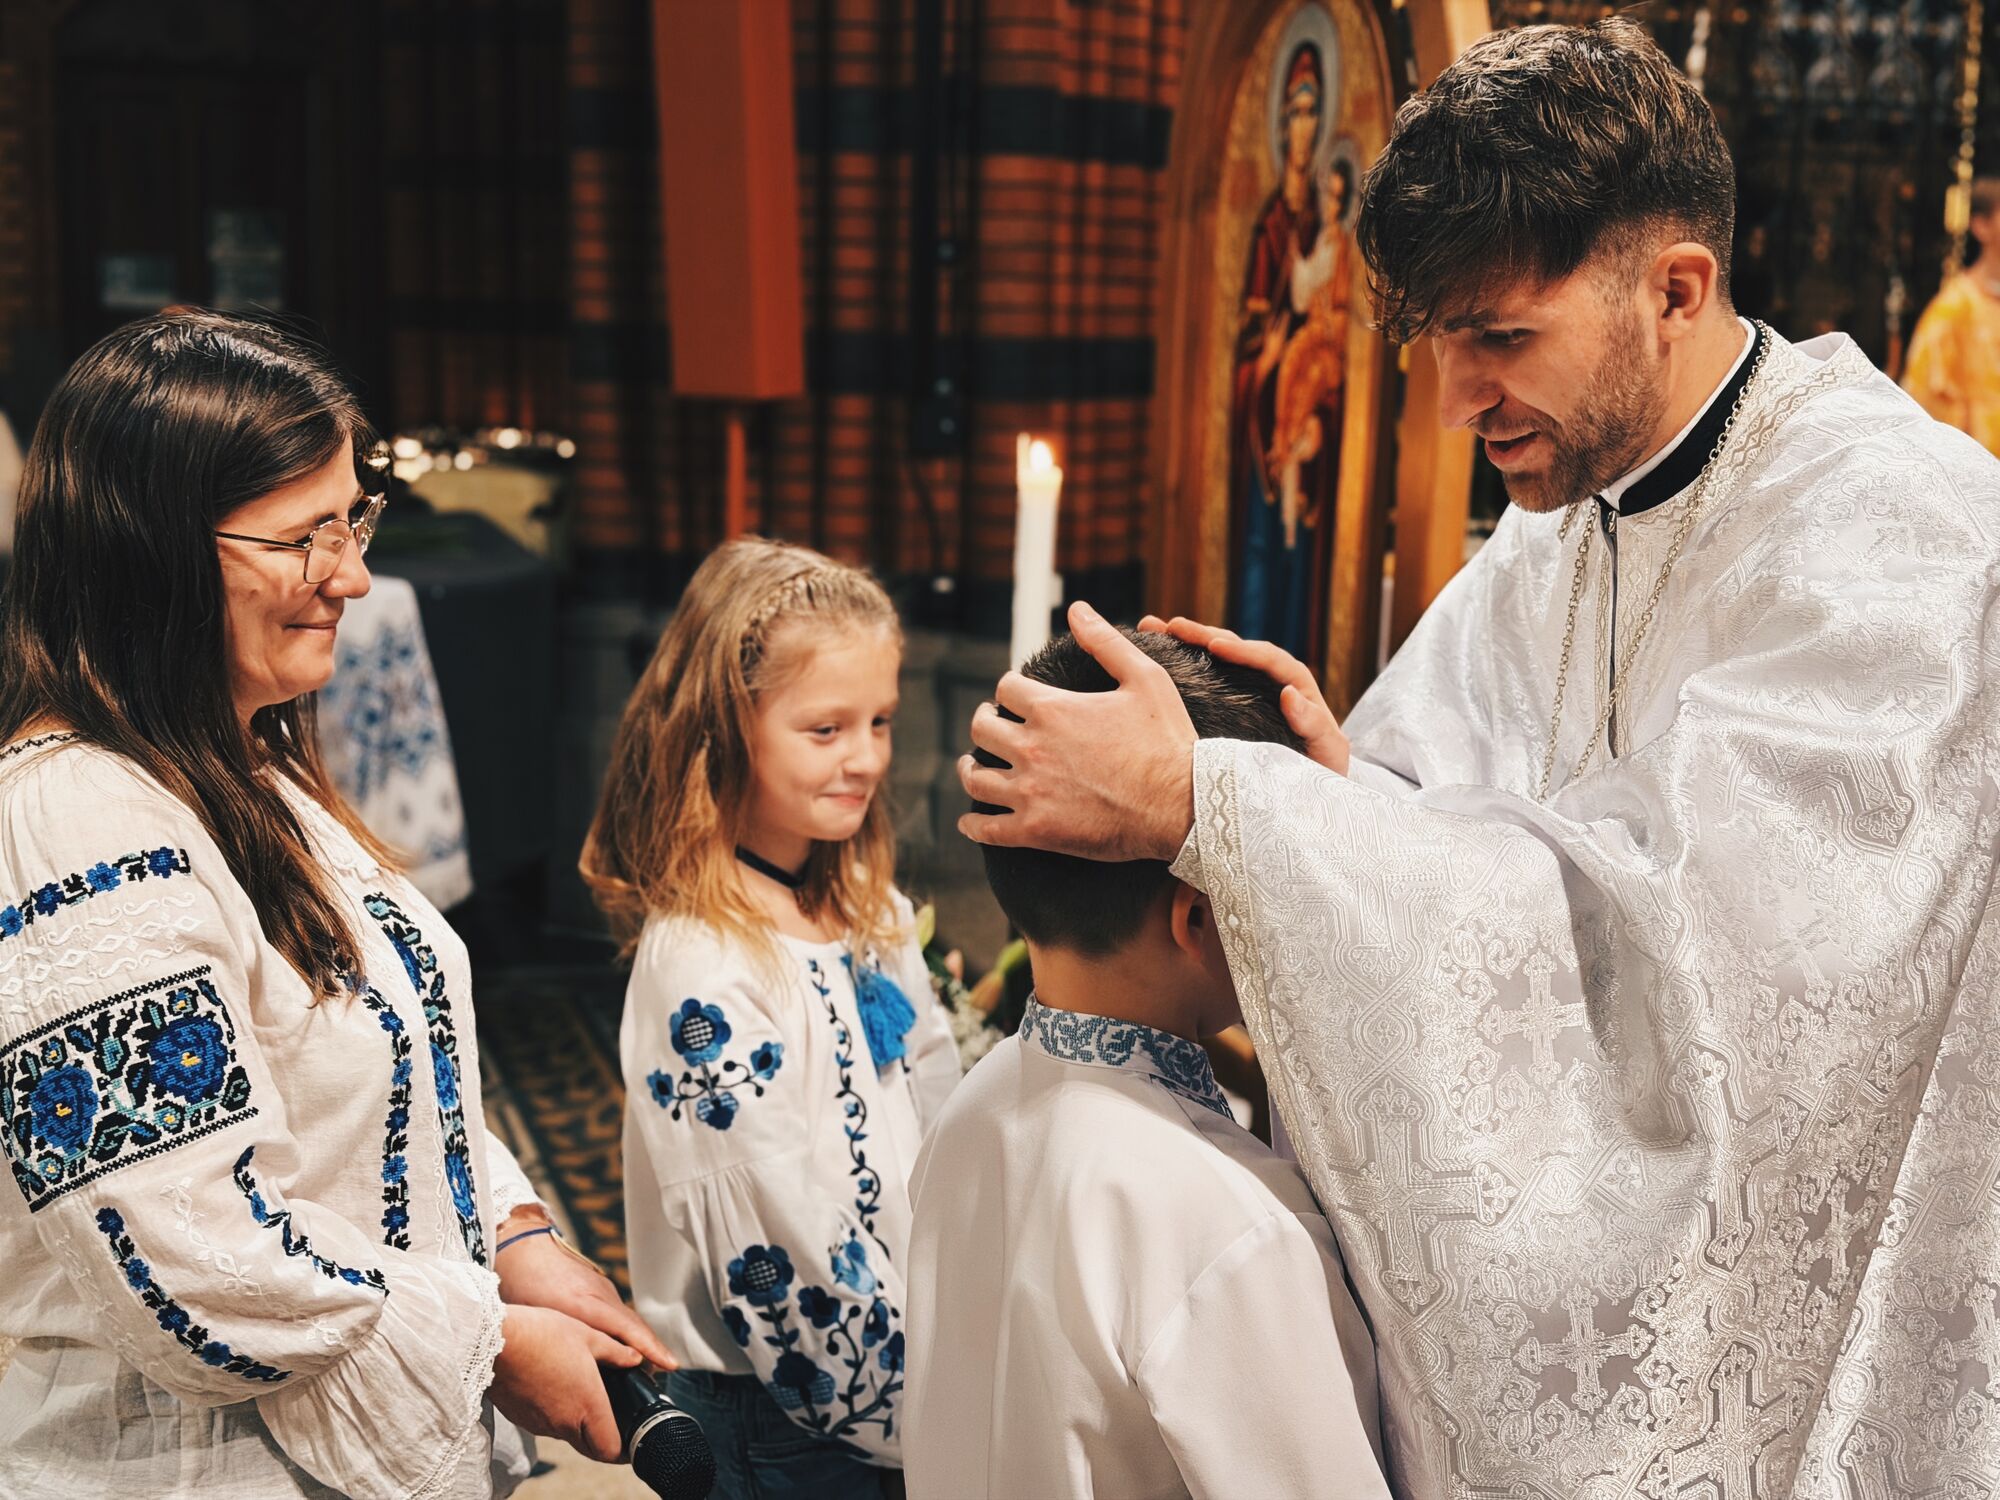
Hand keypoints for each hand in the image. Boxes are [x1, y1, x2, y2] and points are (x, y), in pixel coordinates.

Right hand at [491, 1304, 636, 1463]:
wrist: (496, 1341)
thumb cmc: (543, 1335)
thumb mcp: (589, 1336)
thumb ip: (616, 1353)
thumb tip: (635, 1359)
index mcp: (587, 1406)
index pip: (610, 1450)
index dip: (623, 1450)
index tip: (630, 1438)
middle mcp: (564, 1423)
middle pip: (590, 1448)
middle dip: (602, 1439)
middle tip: (610, 1417)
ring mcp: (540, 1424)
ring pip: (566, 1435)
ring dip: (576, 1423)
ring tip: (579, 1392)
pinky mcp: (521, 1419)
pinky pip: (545, 1425)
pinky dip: (554, 1414)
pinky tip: (553, 1388)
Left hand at [495, 1216, 675, 1370]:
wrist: (522, 1247)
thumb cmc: (521, 1286)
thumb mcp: (535, 1320)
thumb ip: (559, 1343)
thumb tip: (572, 1375)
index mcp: (585, 1304)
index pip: (626, 1329)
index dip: (649, 1348)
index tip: (668, 1364)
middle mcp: (601, 1295)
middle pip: (636, 1325)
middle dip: (654, 1348)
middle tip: (667, 1370)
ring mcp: (603, 1290)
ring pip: (629, 1319)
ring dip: (643, 1339)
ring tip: (653, 1365)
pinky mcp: (599, 1288)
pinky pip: (621, 1312)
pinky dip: (630, 1330)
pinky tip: (628, 1346)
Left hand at [957, 601, 1196, 861]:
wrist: (1183, 805)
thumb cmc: (1168, 740)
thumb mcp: (1145, 678)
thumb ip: (1105, 642)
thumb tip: (1077, 609)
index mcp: (1052, 709)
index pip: (1006, 689)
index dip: (1010, 689)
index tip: (1016, 697)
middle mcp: (1032, 747)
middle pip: (981, 728)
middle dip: (984, 721)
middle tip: (990, 724)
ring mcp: (1030, 791)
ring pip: (976, 778)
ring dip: (969, 769)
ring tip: (972, 768)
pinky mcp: (1036, 830)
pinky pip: (987, 829)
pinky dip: (972, 824)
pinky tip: (971, 821)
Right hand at [1138, 614, 1349, 775]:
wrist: (1311, 793)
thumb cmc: (1321, 773)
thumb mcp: (1327, 751)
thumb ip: (1313, 724)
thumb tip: (1289, 694)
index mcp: (1295, 686)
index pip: (1269, 659)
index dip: (1242, 650)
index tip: (1214, 646)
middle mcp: (1269, 682)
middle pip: (1237, 649)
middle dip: (1203, 635)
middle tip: (1172, 626)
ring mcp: (1247, 691)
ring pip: (1216, 659)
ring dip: (1185, 643)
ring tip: (1154, 629)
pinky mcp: (1230, 705)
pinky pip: (1207, 680)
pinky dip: (1183, 666)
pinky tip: (1155, 658)